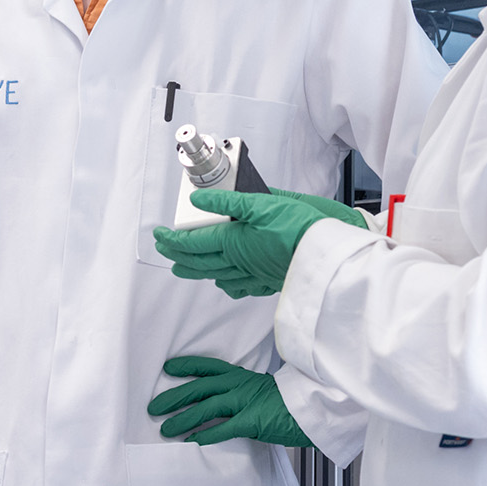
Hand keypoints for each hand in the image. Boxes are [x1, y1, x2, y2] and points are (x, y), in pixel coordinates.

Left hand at [147, 356, 314, 448]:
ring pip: (206, 408)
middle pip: (199, 387)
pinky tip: (192, 442)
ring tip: (165, 429)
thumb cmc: (291, 403)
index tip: (167, 368)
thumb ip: (244, 395)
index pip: (209, 366)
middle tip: (153, 406)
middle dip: (174, 396)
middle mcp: (240, 385)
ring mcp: (246, 401)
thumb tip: (227, 406)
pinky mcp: (252, 420)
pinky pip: (224, 428)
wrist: (316, 407)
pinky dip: (206, 436)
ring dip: (183, 419)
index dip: (187, 366)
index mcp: (242, 376)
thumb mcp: (264, 391)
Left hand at [149, 187, 365, 298]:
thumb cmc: (301, 230)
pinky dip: (226, 284)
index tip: (159, 234)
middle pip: (199, 261)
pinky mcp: (267, 281)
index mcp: (234, 241)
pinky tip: (225, 282)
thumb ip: (228, 201)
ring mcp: (252, 274)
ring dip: (196, 271)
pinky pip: (239, 287)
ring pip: (215, 275)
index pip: (194, 241)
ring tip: (184, 267)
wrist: (327, 258)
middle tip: (164, 248)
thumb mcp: (264, 203)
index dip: (172, 239)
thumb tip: (199, 199)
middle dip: (178, 255)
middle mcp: (238, 261)